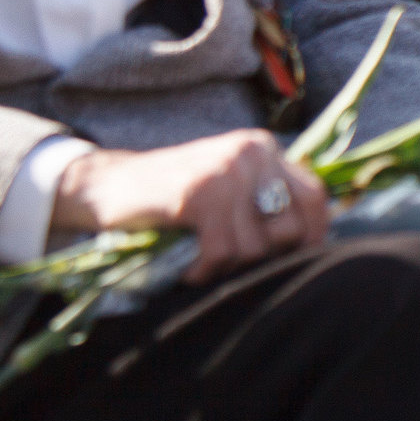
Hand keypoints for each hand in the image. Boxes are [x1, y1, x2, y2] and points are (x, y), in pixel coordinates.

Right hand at [52, 130, 328, 282]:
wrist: (105, 185)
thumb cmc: (171, 197)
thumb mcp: (228, 188)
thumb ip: (266, 202)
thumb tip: (312, 242)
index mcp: (264, 150)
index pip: (315, 198)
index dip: (313, 237)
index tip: (294, 262)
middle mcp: (252, 153)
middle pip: (288, 229)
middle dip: (261, 258)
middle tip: (228, 261)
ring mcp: (225, 171)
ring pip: (254, 247)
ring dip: (226, 267)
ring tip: (201, 260)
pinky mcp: (199, 193)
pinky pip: (221, 252)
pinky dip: (204, 271)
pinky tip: (188, 269)